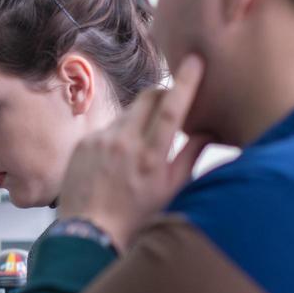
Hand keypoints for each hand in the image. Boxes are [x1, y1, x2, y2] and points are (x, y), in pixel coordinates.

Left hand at [56, 55, 209, 250]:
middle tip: (172, 104)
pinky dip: (119, 133)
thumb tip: (209, 131)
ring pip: (128, 112)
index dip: (186, 81)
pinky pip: (108, 127)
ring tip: (142, 145)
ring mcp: (100, 141)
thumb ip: (191, 156)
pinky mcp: (83, 144)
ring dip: (141, 117)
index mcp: (151, 155)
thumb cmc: (136, 216)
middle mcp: (124, 143)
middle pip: (148, 97)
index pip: (173, 107)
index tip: (194, 60)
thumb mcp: (172, 190)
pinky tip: (119, 156)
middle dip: (163, 93)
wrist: (88, 232)